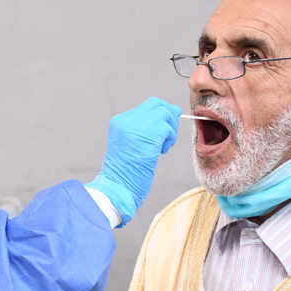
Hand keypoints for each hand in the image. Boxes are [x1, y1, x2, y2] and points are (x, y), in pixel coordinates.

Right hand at [85, 98, 180, 226]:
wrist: (117, 186)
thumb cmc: (126, 171)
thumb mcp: (130, 143)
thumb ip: (144, 128)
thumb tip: (173, 112)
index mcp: (119, 121)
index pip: (146, 106)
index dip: (160, 115)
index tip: (164, 130)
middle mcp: (127, 119)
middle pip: (156, 104)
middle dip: (169, 115)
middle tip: (169, 134)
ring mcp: (137, 126)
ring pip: (165, 113)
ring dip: (171, 129)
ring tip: (164, 146)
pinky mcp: (148, 135)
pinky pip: (167, 128)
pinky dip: (170, 139)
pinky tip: (162, 151)